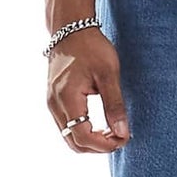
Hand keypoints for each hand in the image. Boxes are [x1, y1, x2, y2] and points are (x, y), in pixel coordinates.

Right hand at [48, 27, 129, 152]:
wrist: (71, 29)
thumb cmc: (91, 47)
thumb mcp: (108, 74)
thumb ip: (115, 105)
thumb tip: (122, 132)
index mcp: (67, 98)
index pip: (83, 136)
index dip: (105, 145)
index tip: (124, 138)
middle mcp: (54, 104)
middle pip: (74, 143)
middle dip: (98, 147)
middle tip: (120, 137)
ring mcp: (51, 103)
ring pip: (69, 137)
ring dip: (91, 140)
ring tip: (113, 131)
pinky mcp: (54, 100)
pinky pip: (67, 126)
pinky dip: (83, 131)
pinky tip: (100, 124)